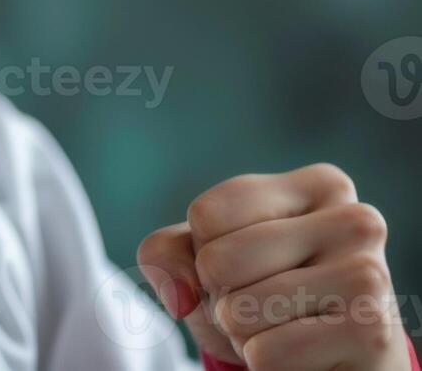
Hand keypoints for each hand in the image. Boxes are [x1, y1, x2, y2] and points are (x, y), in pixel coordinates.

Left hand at [138, 163, 408, 369]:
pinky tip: (302, 356)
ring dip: (243, 334)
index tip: (248, 267)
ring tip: (283, 328)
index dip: (205, 252)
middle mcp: (356, 221)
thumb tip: (181, 296)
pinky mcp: (371, 334)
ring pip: (240, 311)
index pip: (207, 214)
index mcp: (321, 186)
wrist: (329, 362)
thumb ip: (166, 254)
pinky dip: (264, 363)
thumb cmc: (264, 296)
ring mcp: (369, 276)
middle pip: (218, 261)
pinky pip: (265, 354)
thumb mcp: (205, 258)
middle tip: (264, 305)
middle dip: (222, 297)